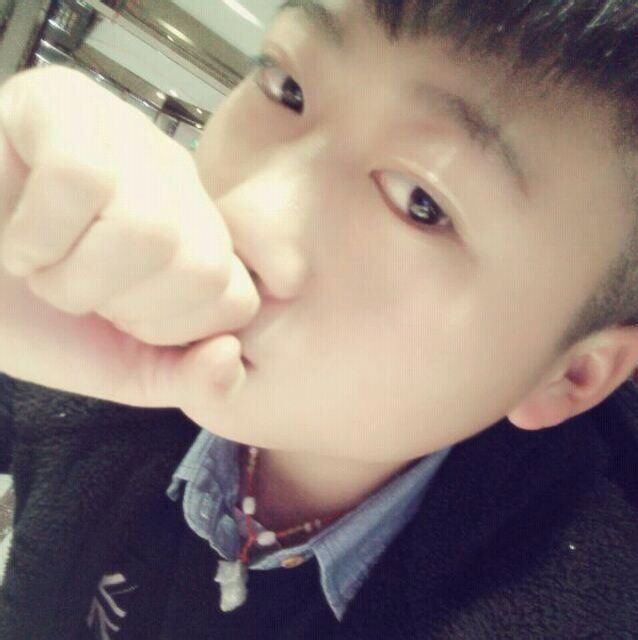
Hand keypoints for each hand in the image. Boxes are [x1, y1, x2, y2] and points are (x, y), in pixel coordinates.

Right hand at [0, 66, 259, 410]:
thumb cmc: (27, 313)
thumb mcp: (118, 363)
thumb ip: (184, 378)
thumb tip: (229, 353)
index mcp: (198, 233)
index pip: (238, 299)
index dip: (168, 329)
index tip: (114, 315)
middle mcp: (177, 178)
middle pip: (203, 267)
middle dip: (124, 303)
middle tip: (76, 286)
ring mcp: (127, 131)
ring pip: (149, 229)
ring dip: (74, 276)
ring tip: (42, 262)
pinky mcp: (64, 101)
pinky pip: (81, 180)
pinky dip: (34, 235)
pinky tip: (16, 232)